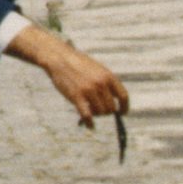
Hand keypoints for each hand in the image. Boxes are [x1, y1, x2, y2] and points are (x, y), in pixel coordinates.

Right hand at [7, 25, 128, 126]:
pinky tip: (89, 126)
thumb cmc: (77, 63)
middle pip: (111, 108)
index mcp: (108, 76)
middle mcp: (101, 84)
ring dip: (96, 115)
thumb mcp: (96, 69)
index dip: (124, 108)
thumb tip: (114, 102)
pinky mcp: (77, 96)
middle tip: (98, 111)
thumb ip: (106, 83)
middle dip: (106, 112)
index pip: (123, 97)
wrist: (58, 57)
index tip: (121, 113)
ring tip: (90, 112)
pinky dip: (90, 123)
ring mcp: (89, 90)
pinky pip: (87, 115)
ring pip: (100, 112)